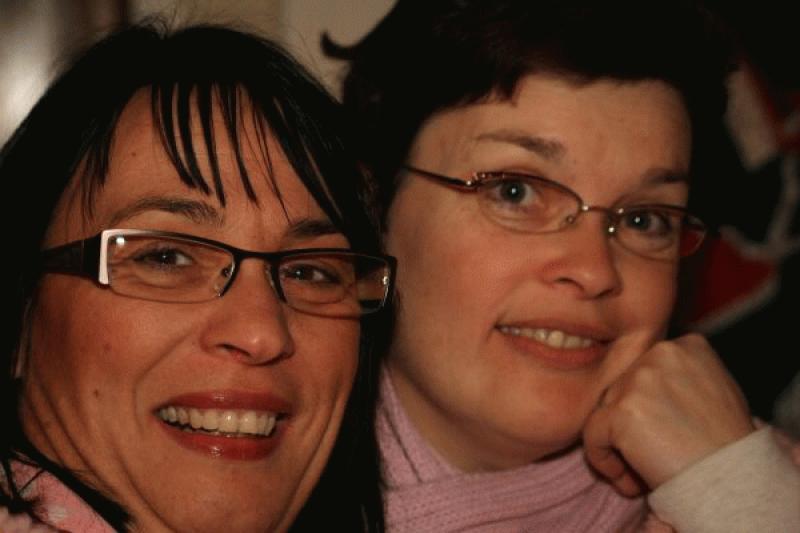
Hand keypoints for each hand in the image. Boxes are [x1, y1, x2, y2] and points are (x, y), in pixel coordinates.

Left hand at [583, 333, 754, 495]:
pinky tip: (626, 481)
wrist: (733, 479)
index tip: (662, 432)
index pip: (643, 369)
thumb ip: (679, 377)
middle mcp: (659, 353)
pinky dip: (602, 460)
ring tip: (640, 473)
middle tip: (650, 456)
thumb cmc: (727, 444)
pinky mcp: (620, 411)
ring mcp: (638, 381)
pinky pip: (592, 434)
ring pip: (604, 410)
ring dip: (616, 445)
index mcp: (684, 346)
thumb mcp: (715, 390)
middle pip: (621, 388)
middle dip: (629, 425)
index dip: (645, 403)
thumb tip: (642, 386)